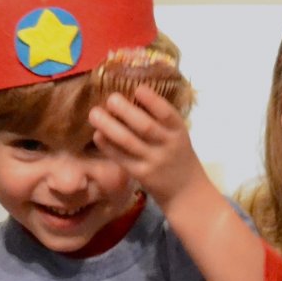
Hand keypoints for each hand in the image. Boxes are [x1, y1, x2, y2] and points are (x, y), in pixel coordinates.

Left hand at [89, 85, 207, 210]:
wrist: (187, 191)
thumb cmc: (178, 156)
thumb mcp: (177, 136)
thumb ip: (160, 121)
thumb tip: (131, 96)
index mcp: (178, 131)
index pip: (167, 114)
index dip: (152, 100)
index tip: (137, 88)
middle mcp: (167, 145)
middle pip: (145, 127)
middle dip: (126, 111)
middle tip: (110, 99)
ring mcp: (153, 161)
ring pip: (129, 142)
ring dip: (110, 127)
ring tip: (94, 114)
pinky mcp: (141, 175)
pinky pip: (121, 158)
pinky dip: (108, 146)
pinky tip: (97, 135)